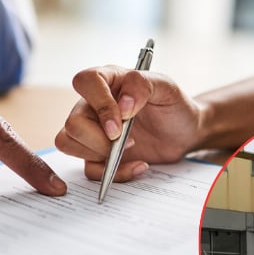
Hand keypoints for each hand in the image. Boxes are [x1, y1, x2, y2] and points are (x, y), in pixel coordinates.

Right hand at [55, 66, 204, 180]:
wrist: (185, 133)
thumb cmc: (173, 106)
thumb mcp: (167, 88)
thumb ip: (142, 85)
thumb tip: (123, 105)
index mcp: (108, 81)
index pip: (85, 82)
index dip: (100, 104)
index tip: (120, 124)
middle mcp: (93, 105)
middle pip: (73, 122)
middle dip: (99, 139)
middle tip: (129, 141)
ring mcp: (92, 130)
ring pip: (68, 143)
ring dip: (100, 155)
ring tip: (131, 149)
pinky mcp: (97, 154)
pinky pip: (89, 169)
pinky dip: (114, 173)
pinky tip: (137, 165)